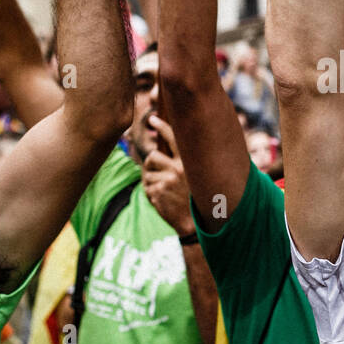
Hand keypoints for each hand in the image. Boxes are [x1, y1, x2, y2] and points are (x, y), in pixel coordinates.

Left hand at [141, 115, 192, 235]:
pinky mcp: (158, 193)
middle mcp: (178, 169)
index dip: (162, 126)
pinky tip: (162, 199)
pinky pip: (146, 187)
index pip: (174, 138)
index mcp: (189, 163)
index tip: (153, 118)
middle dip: (151, 164)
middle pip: (152, 157)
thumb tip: (172, 150)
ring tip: (163, 190)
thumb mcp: (197, 178)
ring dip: (150, 181)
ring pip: (146, 173)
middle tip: (156, 171)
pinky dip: (150, 193)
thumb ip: (188, 164)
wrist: (195, 224)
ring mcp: (167, 181)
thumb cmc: (196, 200)